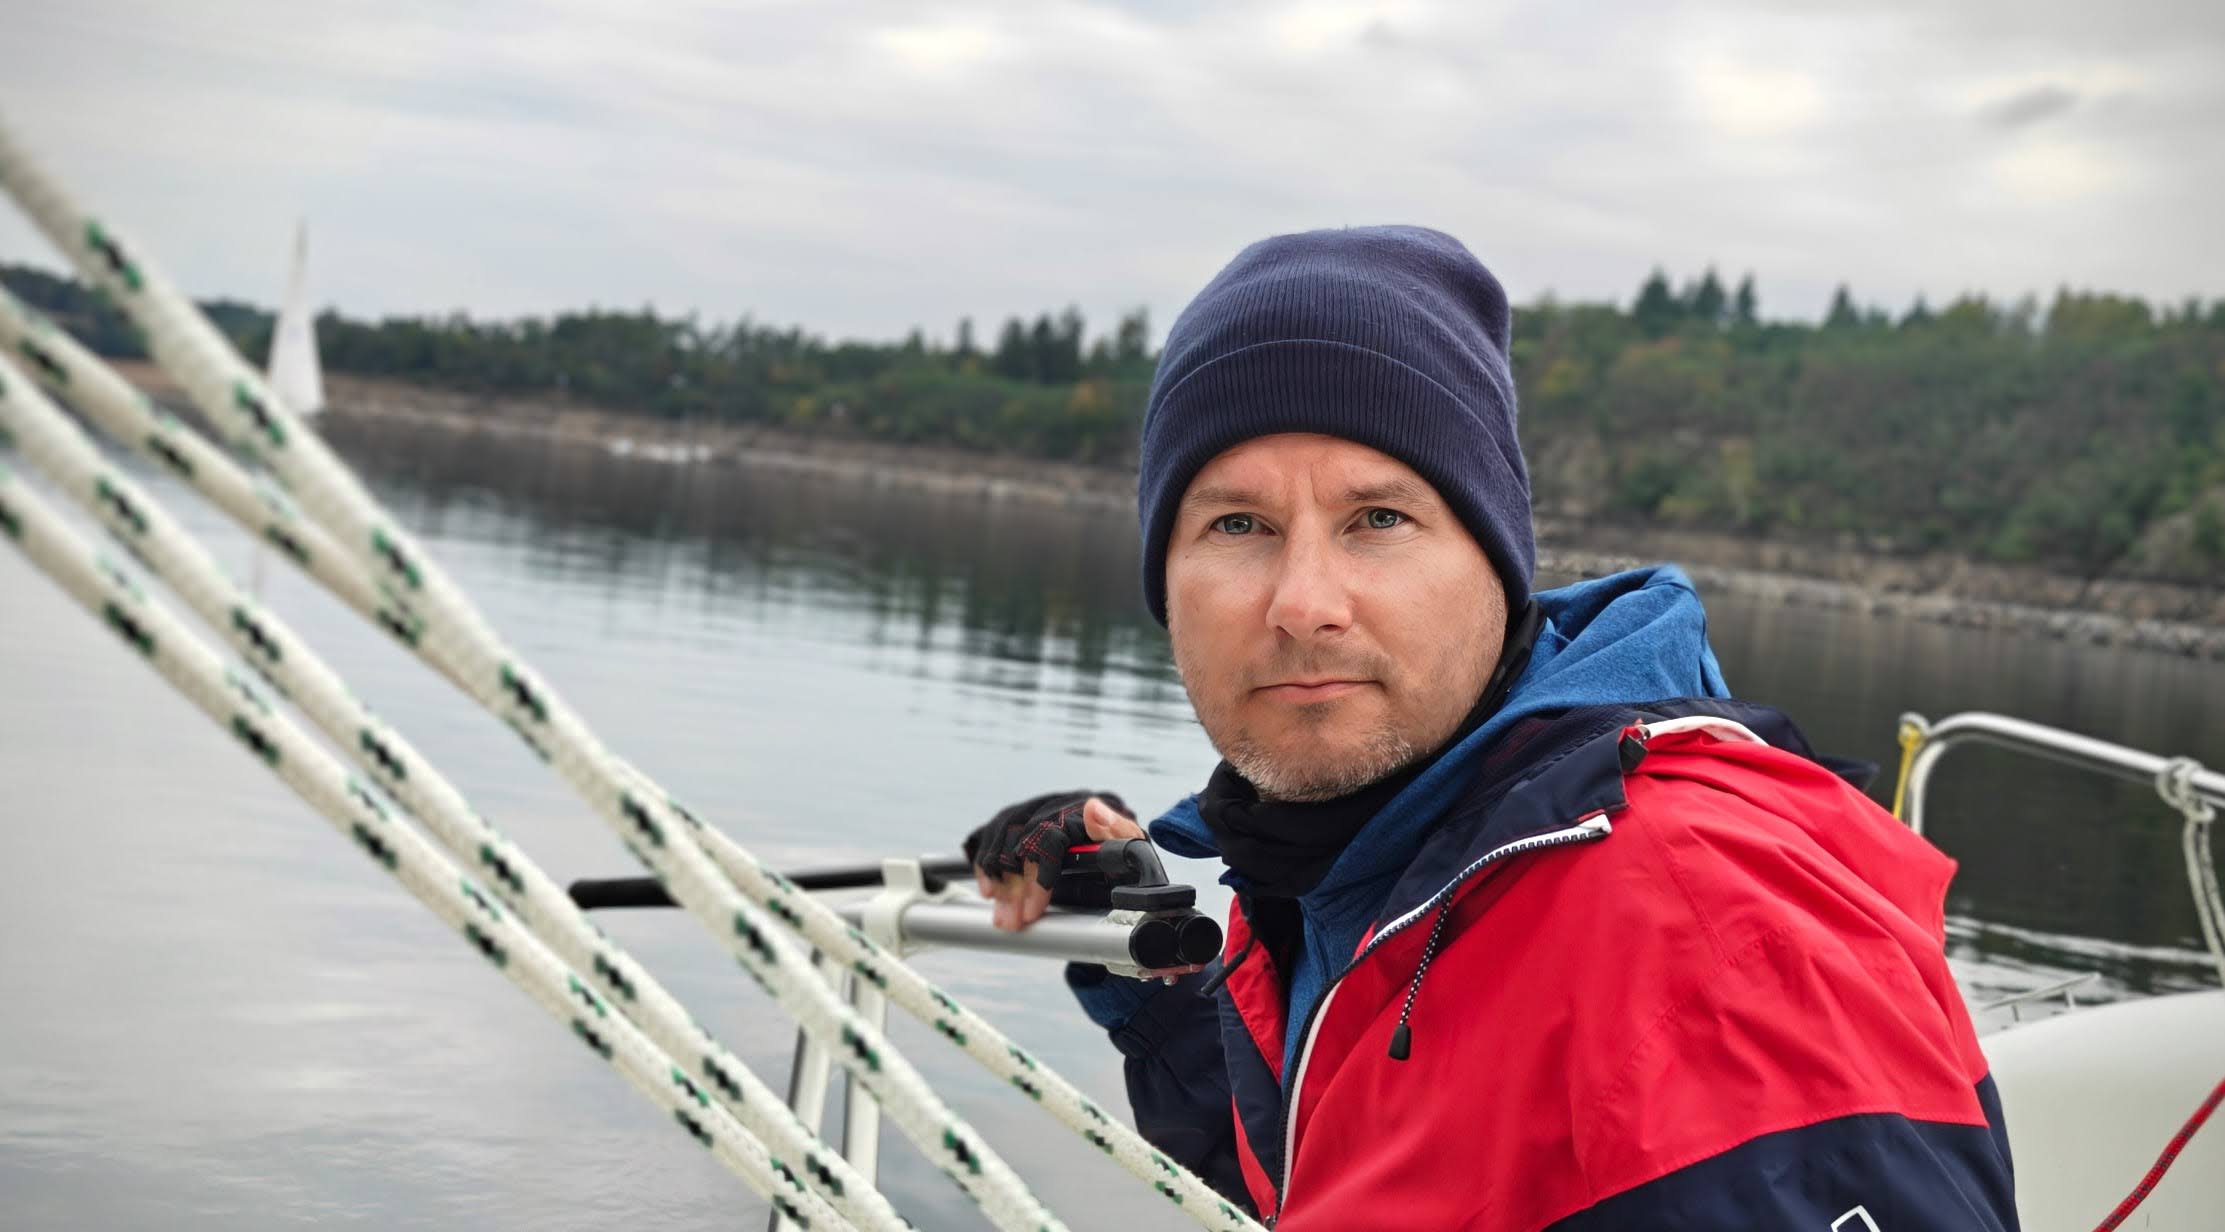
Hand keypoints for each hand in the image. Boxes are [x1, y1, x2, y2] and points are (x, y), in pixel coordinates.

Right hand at [965, 791, 1143, 930]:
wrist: (1119, 850)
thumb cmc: (1126, 854)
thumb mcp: (1133, 849)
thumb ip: (1117, 832)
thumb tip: (1093, 809)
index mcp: (1084, 809)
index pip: (1049, 836)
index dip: (1038, 875)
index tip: (1033, 911)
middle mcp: (1056, 803)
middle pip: (1020, 838)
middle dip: (1013, 888)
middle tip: (1012, 923)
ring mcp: (1036, 807)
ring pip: (1002, 833)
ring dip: (995, 877)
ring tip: (1000, 913)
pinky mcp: (1021, 817)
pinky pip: (992, 831)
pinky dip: (985, 860)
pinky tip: (989, 888)